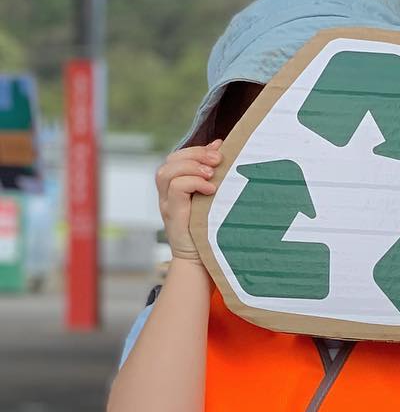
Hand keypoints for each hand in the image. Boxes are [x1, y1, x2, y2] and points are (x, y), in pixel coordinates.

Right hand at [156, 141, 221, 261]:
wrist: (201, 264)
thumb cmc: (210, 233)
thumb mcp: (213, 199)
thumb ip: (212, 176)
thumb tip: (220, 146)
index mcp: (175, 188)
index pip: (178, 158)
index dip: (196, 149)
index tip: (220, 149)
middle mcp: (167, 194)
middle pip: (171, 160)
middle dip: (196, 154)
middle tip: (218, 159)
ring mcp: (167, 204)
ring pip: (168, 172)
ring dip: (192, 167)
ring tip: (213, 173)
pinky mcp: (172, 214)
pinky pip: (175, 188)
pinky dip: (193, 183)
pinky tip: (211, 189)